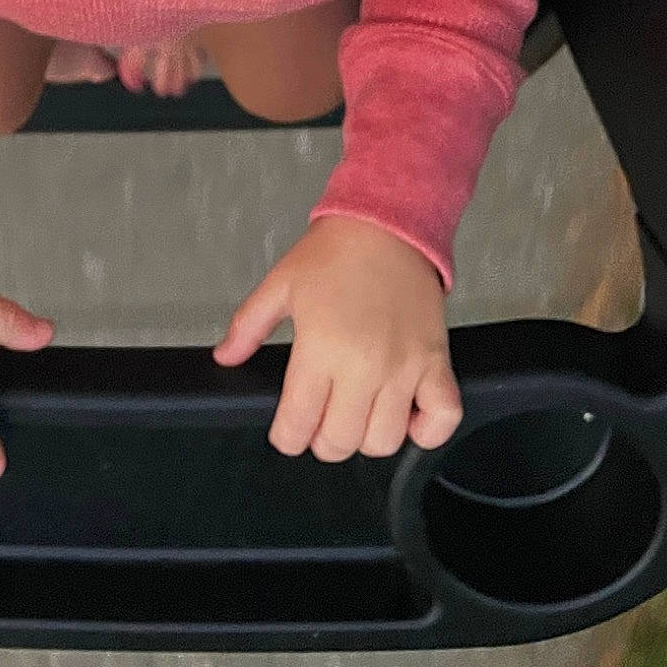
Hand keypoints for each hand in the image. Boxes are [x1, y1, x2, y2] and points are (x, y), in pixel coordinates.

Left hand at [212, 216, 461, 460]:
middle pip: (340, 441)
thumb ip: (249, 325)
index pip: (298, 424)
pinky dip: (426, 433)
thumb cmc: (331, 254)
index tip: (286, 431)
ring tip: (355, 414)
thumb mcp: (280, 284)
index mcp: (320, 348)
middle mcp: (364, 367)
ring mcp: (405, 369)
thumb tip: (224, 359)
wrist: (386, 225)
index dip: (286, 437)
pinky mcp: (437, 364)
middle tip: (318, 421)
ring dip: (364, 439)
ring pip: (385, 441)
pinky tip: (405, 418)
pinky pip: (442, 419)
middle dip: (321, 442)